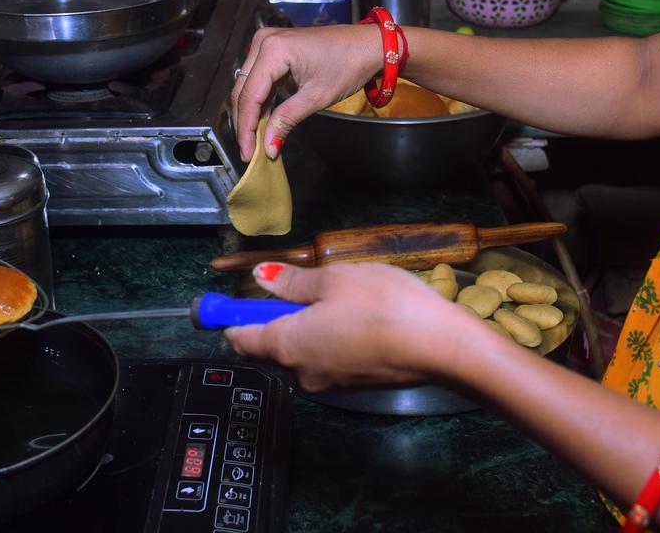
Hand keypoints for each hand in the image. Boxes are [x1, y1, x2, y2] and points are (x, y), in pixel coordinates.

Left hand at [223, 261, 483, 392]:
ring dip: (310, 325)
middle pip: (273, 345)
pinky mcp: (358, 382)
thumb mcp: (335, 279)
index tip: (218, 307)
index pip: (242, 339)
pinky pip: (332, 355)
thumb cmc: (384, 306)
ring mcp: (332, 381)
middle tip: (294, 285)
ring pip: (305, 349)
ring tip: (339, 294)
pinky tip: (360, 314)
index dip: (228, 320)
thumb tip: (262, 278)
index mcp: (288, 345)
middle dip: (276, 318)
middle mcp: (304, 370)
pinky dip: (335, 336)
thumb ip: (294, 282)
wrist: (441, 346)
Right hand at [231, 25, 376, 160]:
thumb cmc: (348, 66)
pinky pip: (259, 78)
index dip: (246, 127)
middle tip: (248, 151)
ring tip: (254, 140)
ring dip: (251, 112)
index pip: (249, 95)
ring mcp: (266, 42)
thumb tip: (268, 147)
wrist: (368, 45)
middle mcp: (263, 42)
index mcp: (273, 50)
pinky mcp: (273, 48)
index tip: (247, 153)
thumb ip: (286, 120)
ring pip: (248, 85)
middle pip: (243, 89)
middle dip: (245, 122)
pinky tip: (263, 121)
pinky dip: (260, 100)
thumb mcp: (316, 97)